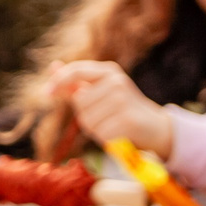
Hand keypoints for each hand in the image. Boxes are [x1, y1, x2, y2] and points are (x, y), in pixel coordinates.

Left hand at [47, 60, 175, 158]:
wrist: (157, 129)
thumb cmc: (124, 111)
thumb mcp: (101, 92)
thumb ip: (77, 82)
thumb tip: (53, 66)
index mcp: (109, 71)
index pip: (76, 71)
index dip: (58, 81)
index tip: (47, 94)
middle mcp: (116, 82)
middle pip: (80, 101)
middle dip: (87, 115)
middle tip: (106, 118)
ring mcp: (123, 100)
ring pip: (88, 120)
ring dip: (97, 129)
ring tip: (114, 126)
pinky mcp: (127, 120)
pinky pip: (101, 133)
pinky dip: (107, 139)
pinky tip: (120, 135)